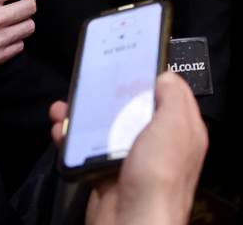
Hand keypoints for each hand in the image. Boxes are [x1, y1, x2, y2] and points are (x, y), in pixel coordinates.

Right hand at [49, 71, 207, 224]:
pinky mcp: (106, 174)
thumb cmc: (158, 182)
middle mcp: (157, 145)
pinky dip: (70, 139)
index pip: (169, 93)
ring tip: (67, 105)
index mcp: (180, 131)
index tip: (131, 59)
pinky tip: (62, 130)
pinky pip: (86, 151)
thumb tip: (166, 76)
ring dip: (83, 114)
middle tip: (92, 80)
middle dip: (109, 93)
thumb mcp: (174, 125)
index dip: (152, 75)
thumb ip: (173, 96)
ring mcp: (130, 160)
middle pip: (132, 108)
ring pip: (105, 127)